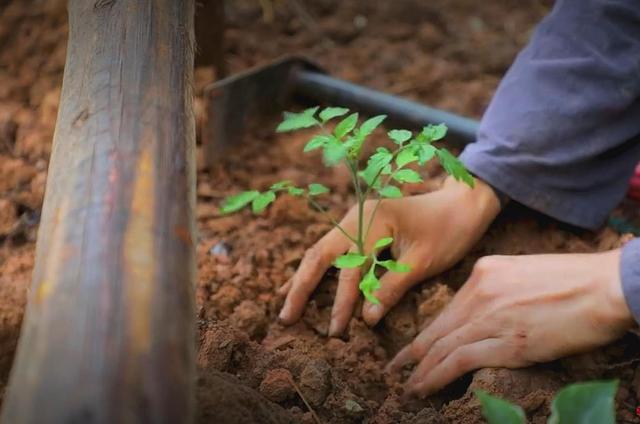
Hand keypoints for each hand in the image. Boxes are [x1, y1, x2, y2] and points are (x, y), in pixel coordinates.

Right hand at [278, 177, 500, 335]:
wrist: (463, 203)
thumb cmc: (449, 230)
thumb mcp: (423, 261)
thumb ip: (392, 287)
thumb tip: (366, 317)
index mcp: (372, 220)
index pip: (348, 266)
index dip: (341, 300)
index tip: (337, 330)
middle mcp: (356, 216)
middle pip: (320, 254)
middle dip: (301, 287)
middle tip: (285, 318)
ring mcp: (355, 220)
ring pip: (321, 251)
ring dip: (303, 278)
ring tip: (285, 304)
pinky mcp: (360, 227)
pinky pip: (332, 249)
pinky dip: (317, 269)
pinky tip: (300, 282)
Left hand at [387, 250, 635, 396]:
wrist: (604, 286)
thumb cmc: (574, 280)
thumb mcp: (524, 273)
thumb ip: (498, 290)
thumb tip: (483, 313)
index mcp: (483, 273)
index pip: (447, 310)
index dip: (427, 333)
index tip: (413, 347)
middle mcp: (479, 293)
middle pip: (437, 329)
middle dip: (412, 353)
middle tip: (393, 369)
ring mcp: (491, 317)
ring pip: (443, 347)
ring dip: (421, 370)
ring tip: (408, 387)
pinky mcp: (507, 342)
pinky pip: (460, 361)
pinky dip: (437, 376)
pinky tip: (425, 387)